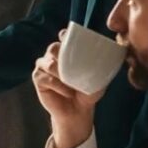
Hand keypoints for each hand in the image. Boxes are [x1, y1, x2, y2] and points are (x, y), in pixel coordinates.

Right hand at [32, 30, 103, 147]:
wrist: (77, 111)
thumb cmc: (87, 93)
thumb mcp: (97, 80)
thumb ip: (100, 69)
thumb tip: (109, 60)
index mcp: (67, 52)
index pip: (63, 37)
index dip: (65, 35)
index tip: (69, 36)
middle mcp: (53, 56)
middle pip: (53, 48)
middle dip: (62, 54)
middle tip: (73, 65)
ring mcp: (44, 66)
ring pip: (48, 63)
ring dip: (61, 73)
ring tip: (72, 84)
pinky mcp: (38, 79)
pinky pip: (46, 78)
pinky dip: (58, 85)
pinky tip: (67, 92)